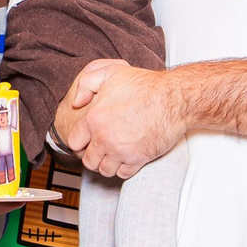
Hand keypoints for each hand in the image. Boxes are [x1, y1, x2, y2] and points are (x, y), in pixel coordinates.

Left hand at [56, 59, 186, 178]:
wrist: (173, 99)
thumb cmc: (145, 85)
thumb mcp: (110, 73)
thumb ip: (86, 84)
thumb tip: (76, 102)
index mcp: (94, 119)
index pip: (74, 142)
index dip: (79, 142)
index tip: (87, 141)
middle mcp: (104, 138)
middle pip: (88, 160)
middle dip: (92, 156)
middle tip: (100, 150)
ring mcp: (120, 151)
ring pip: (104, 170)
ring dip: (107, 164)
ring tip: (113, 154)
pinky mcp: (137, 159)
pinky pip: (123, 174)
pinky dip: (123, 169)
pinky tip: (127, 158)